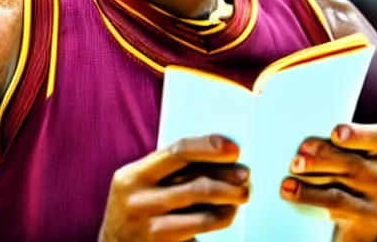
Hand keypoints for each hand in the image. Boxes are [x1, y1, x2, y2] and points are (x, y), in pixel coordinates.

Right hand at [98, 135, 249, 241]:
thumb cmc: (136, 208)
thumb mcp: (141, 184)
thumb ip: (168, 170)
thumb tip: (216, 153)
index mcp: (132, 175)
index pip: (178, 151)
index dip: (209, 147)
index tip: (233, 149)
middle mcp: (137, 200)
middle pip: (194, 182)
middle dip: (226, 176)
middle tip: (245, 175)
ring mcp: (148, 226)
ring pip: (202, 209)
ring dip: (228, 199)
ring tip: (242, 194)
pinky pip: (200, 228)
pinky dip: (219, 218)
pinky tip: (228, 213)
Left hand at [280, 123, 376, 241]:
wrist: (356, 221)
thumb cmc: (343, 176)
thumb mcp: (341, 156)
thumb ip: (329, 143)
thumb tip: (297, 134)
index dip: (357, 134)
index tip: (334, 133)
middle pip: (352, 161)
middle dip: (322, 155)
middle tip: (299, 153)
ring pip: (340, 184)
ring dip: (311, 177)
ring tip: (292, 169)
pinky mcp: (367, 220)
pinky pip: (336, 204)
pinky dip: (309, 196)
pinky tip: (290, 191)